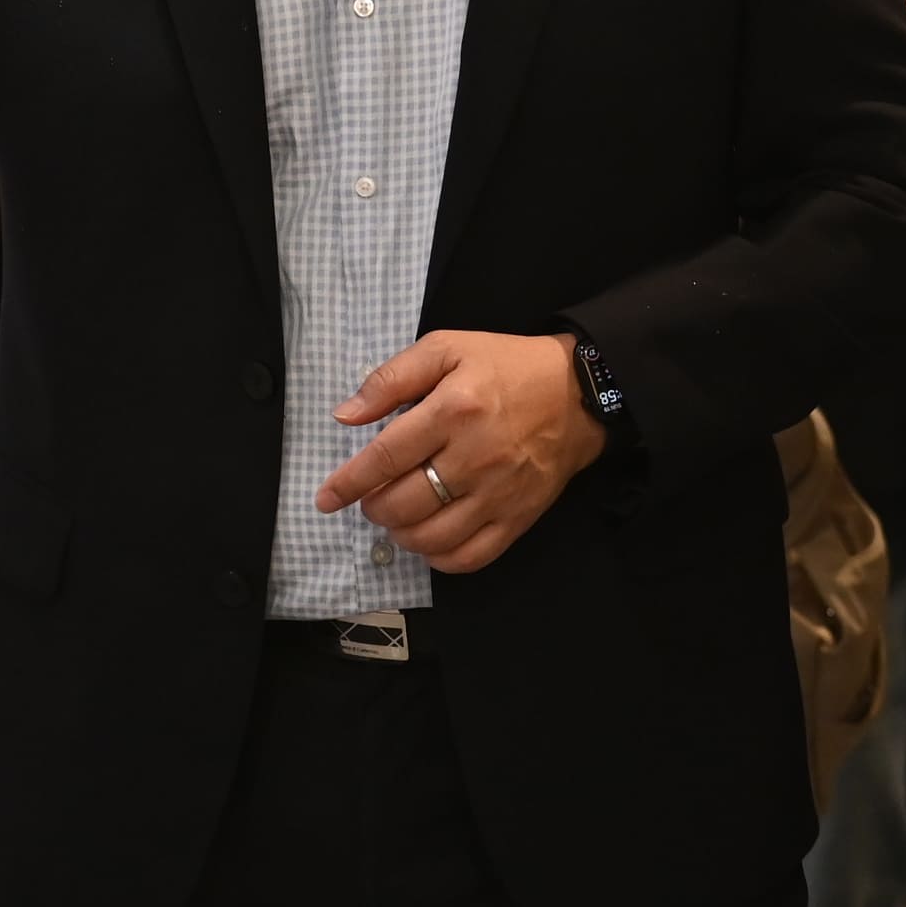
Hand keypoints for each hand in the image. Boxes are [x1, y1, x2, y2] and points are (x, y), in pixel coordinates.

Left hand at [315, 328, 603, 574]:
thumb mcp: (448, 348)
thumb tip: (346, 415)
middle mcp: (475, 457)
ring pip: (432, 537)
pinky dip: (438, 558)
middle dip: (373, 508)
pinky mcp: (518, 518)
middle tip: (371, 498)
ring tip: (397, 518)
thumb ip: (392, 379)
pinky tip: (429, 540)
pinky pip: (470, 557)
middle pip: (404, 504)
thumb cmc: (506, 367)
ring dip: (400, 535)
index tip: (326, 498)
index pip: (387, 456)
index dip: (349, 482)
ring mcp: (499, 494)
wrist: (579, 394)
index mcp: (454, 410)